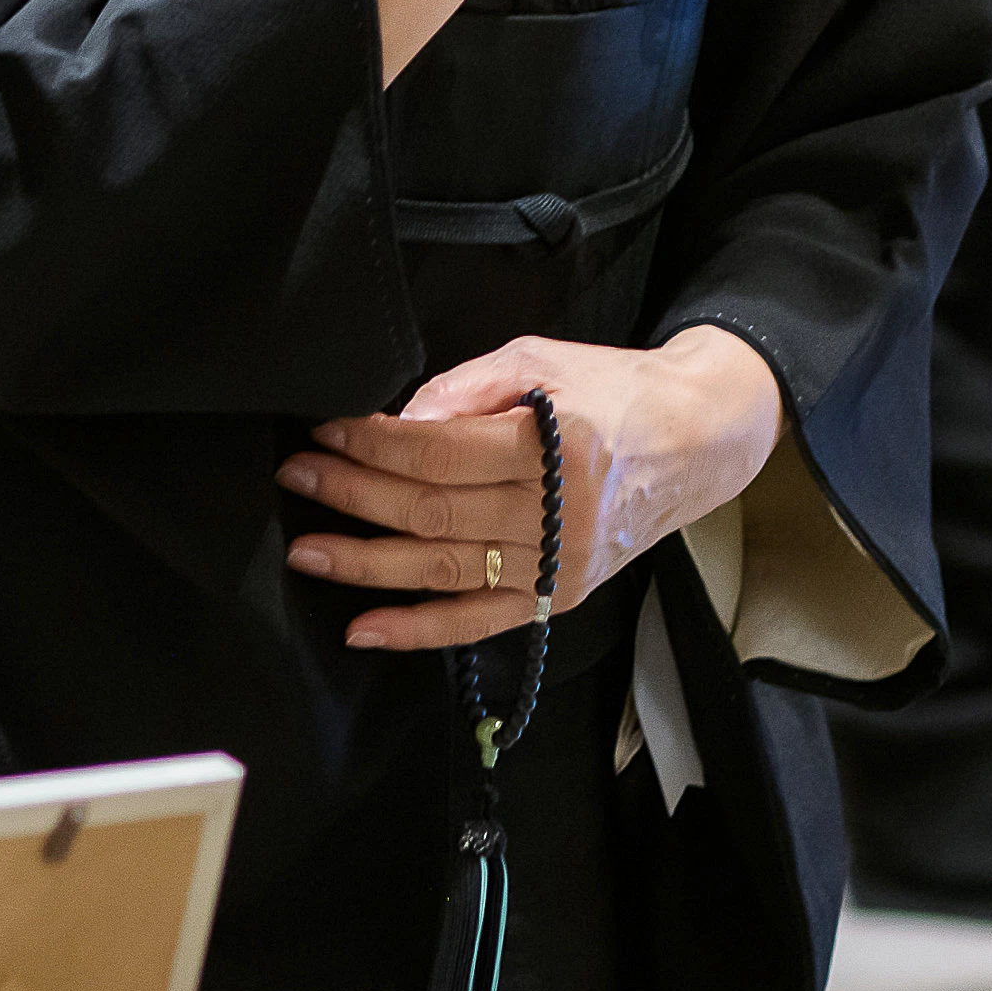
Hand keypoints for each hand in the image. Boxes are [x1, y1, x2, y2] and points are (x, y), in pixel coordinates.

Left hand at [280, 323, 787, 650]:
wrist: (695, 441)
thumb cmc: (613, 391)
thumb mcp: (542, 360)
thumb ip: (468, 386)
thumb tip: (400, 421)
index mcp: (556, 444)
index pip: (439, 450)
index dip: (373, 443)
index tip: (325, 432)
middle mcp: (558, 513)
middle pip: (431, 510)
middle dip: (354, 494)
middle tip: (297, 479)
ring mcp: (558, 564)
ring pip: (442, 570)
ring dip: (366, 563)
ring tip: (307, 551)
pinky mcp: (559, 597)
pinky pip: (477, 623)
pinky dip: (418, 630)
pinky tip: (365, 628)